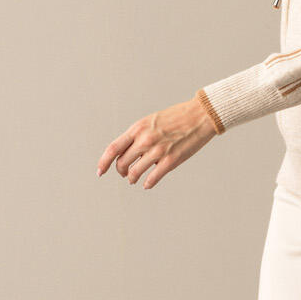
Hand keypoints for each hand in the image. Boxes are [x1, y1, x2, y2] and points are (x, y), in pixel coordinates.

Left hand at [97, 95, 217, 189]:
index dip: (103, 163)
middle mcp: (145, 140)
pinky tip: (147, 184)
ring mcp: (158, 151)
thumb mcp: (151, 121)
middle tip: (125, 174)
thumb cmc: (177, 117)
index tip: (100, 172)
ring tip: (134, 179)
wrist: (200, 115)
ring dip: (132, 179)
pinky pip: (152, 178)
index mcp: (138, 128)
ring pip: (135, 173)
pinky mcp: (171, 160)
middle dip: (121, 172)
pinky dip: (147, 183)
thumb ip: (138, 135)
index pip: (113, 148)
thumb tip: (128, 152)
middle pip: (122, 163)